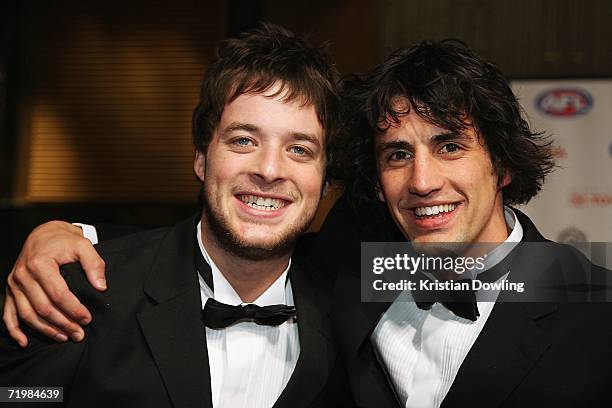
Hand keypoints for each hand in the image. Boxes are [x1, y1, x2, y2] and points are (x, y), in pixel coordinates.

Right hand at [3, 221, 105, 346]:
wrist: (44, 234)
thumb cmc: (64, 241)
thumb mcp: (83, 245)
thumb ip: (94, 264)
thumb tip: (101, 287)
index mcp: (40, 264)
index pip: (58, 294)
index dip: (74, 309)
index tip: (87, 318)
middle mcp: (23, 275)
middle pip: (43, 308)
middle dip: (63, 323)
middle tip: (79, 333)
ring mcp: (14, 284)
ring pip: (28, 315)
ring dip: (46, 330)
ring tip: (65, 337)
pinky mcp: (10, 290)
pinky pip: (8, 314)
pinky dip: (14, 330)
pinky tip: (24, 342)